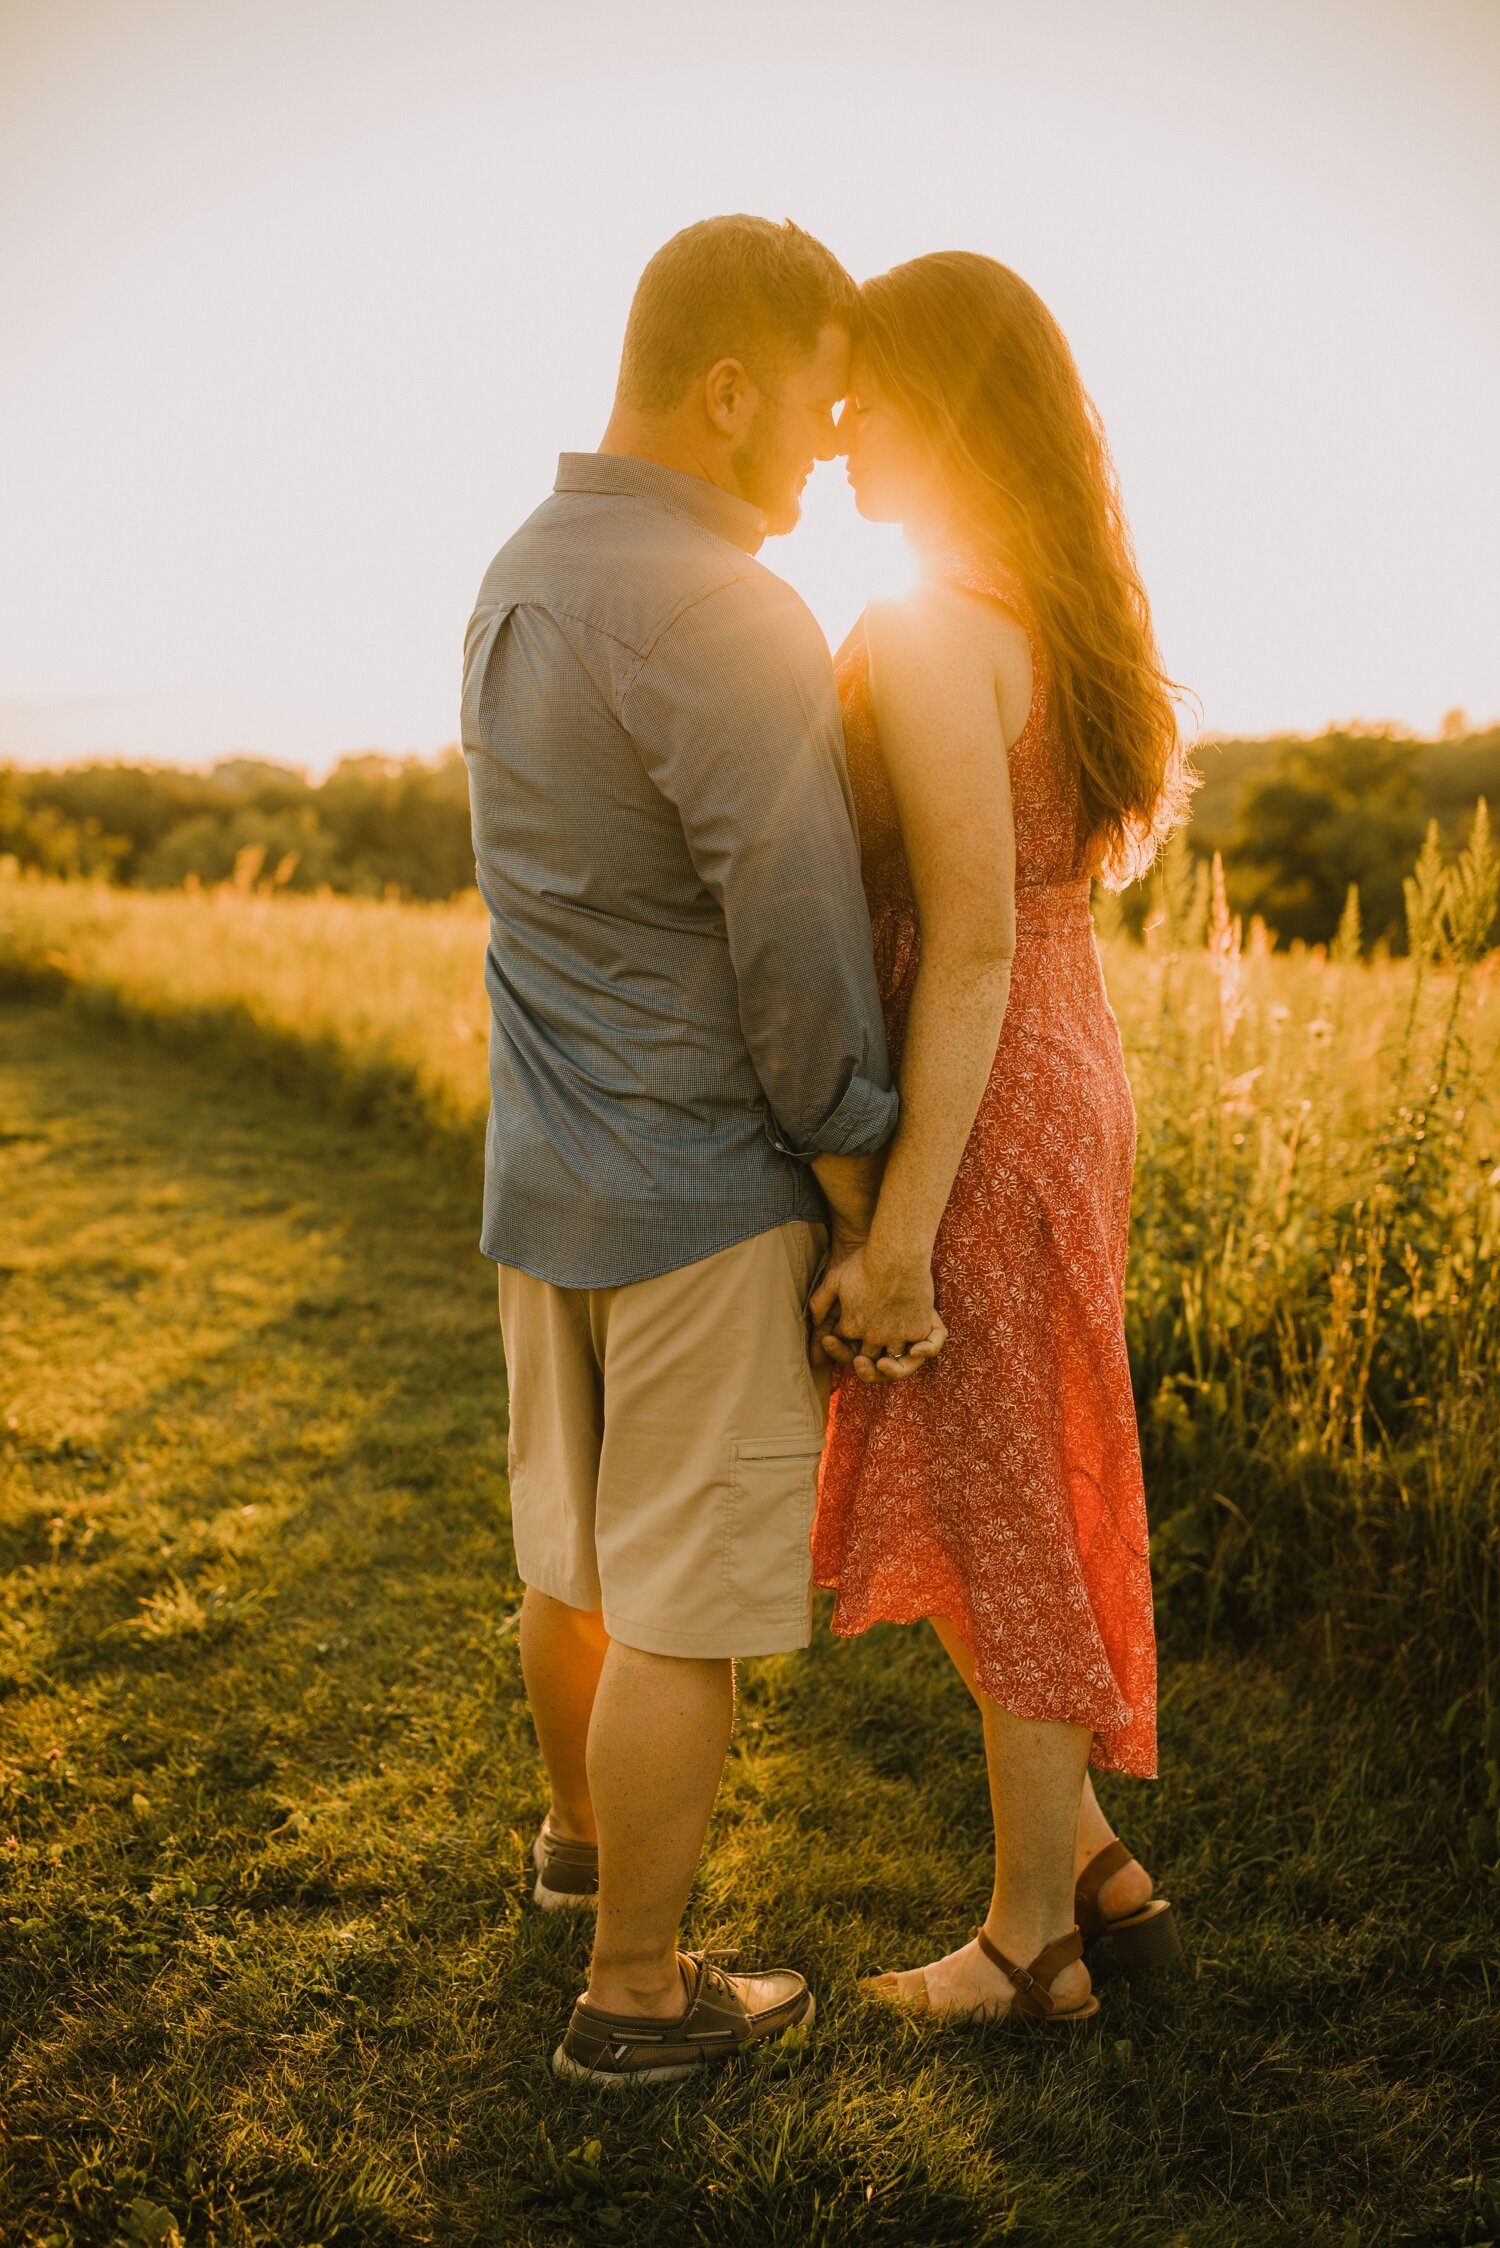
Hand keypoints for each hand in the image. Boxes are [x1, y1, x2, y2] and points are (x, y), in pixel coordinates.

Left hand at [809, 1244, 946, 1383]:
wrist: (897, 1253)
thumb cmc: (865, 1262)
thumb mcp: (833, 1279)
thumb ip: (819, 1302)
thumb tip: (817, 1322)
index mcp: (851, 1326)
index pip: (844, 1341)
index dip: (845, 1335)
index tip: (851, 1323)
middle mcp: (872, 1336)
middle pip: (866, 1357)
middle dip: (864, 1356)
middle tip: (867, 1347)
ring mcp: (895, 1335)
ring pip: (891, 1359)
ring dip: (890, 1358)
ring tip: (891, 1351)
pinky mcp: (917, 1330)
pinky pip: (918, 1350)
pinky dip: (917, 1350)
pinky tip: (914, 1345)